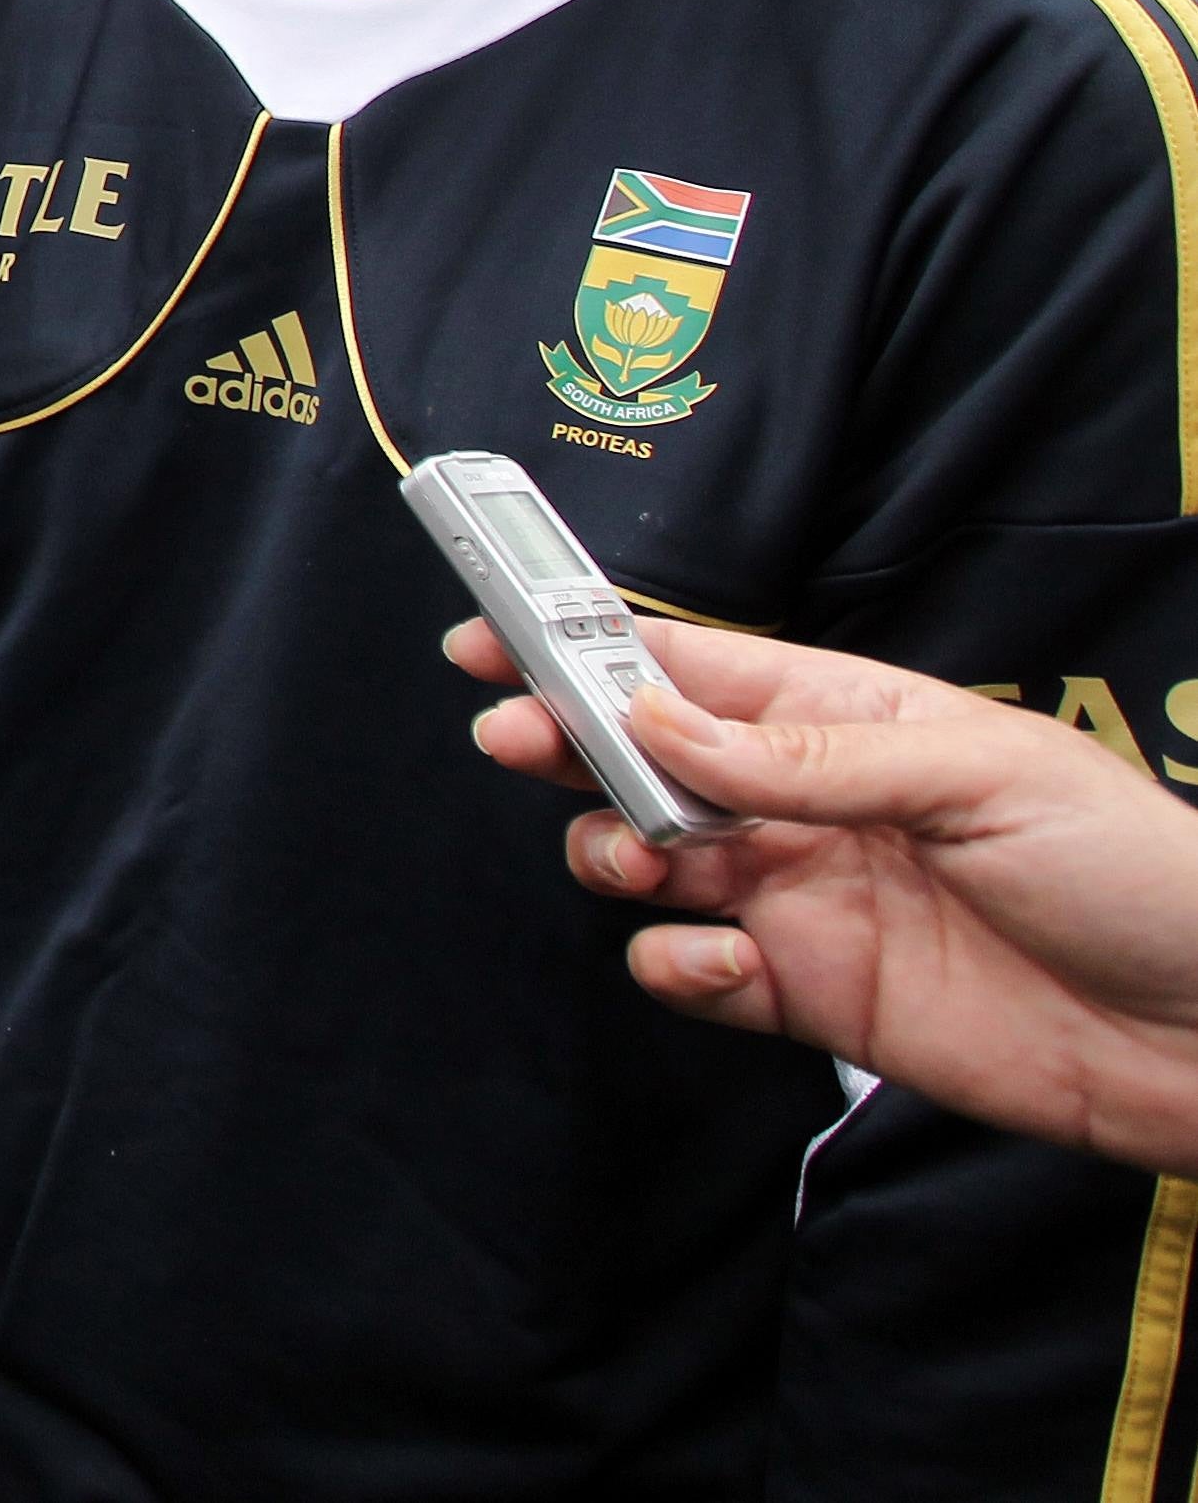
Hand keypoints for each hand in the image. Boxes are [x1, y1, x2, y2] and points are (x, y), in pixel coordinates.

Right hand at [448, 618, 1197, 1174]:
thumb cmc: (1133, 874)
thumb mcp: (977, 776)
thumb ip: (807, 754)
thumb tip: (654, 714)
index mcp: (850, 718)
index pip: (692, 665)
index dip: (586, 642)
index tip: (493, 628)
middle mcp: (809, 802)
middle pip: (643, 757)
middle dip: (567, 741)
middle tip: (519, 740)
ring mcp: (804, 899)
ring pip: (649, 860)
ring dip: (614, 852)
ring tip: (643, 861)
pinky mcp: (812, 998)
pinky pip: (695, 975)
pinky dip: (681, 967)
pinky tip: (729, 963)